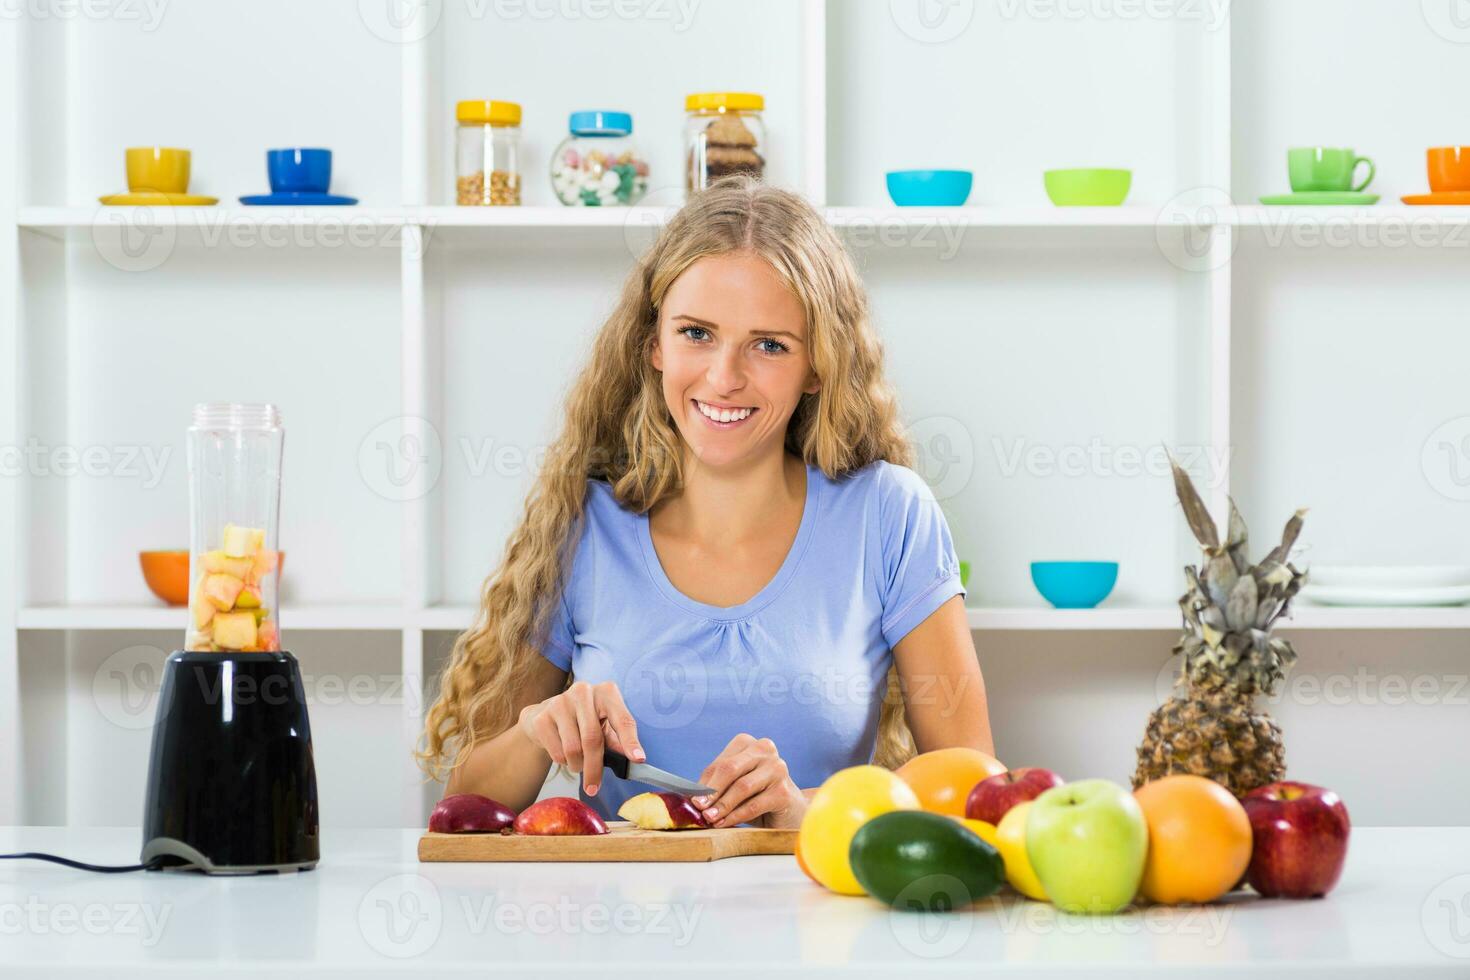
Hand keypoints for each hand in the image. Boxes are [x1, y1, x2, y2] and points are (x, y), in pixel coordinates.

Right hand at [518, 680, 644, 796]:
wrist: (547, 715)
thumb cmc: (584, 722)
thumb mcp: (605, 727)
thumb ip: (618, 742)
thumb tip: (633, 762)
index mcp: (607, 692)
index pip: (623, 720)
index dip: (630, 741)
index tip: (638, 759)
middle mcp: (584, 691)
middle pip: (593, 739)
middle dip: (594, 768)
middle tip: (594, 788)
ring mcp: (561, 702)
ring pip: (573, 748)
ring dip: (577, 765)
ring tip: (578, 764)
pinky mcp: (542, 717)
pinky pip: (557, 752)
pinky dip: (563, 761)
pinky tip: (564, 754)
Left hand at [694, 734, 806, 828]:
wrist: (789, 811)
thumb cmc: (756, 796)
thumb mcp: (733, 786)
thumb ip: (716, 786)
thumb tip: (692, 798)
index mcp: (748, 743)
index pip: (720, 763)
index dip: (704, 783)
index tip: (692, 800)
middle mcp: (765, 750)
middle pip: (730, 769)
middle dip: (712, 791)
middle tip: (699, 808)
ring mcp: (777, 768)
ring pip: (742, 787)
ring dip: (723, 805)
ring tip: (710, 818)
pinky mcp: (784, 791)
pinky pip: (754, 805)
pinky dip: (736, 816)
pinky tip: (725, 823)